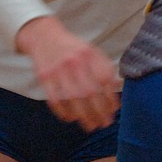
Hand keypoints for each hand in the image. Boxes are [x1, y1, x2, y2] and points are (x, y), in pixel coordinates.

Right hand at [15, 16, 119, 131]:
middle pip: (89, 92)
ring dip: (83, 116)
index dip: (111, 96)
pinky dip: (63, 112)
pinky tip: (71, 118)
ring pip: (72, 98)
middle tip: (105, 123)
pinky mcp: (44, 77)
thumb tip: (117, 90)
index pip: (104, 78)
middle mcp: (74, 61)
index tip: (114, 110)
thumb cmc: (73, 49)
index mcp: (89, 53)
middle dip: (99, 111)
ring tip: (91, 125)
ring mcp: (58, 70)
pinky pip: (54, 99)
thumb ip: (104, 68)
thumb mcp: (91, 51)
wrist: (45, 36)